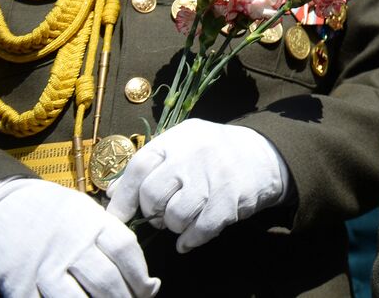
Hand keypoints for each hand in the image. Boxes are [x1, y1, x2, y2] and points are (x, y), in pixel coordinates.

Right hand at [0, 176, 158, 296]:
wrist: (3, 210)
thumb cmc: (56, 215)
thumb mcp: (88, 212)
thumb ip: (113, 238)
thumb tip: (144, 278)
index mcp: (92, 223)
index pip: (126, 251)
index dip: (141, 276)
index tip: (149, 289)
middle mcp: (70, 245)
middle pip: (107, 280)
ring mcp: (45, 268)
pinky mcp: (22, 288)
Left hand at [106, 119, 290, 253]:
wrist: (265, 154)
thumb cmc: (213, 152)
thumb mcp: (182, 145)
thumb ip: (149, 166)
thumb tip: (112, 193)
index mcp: (179, 138)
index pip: (139, 166)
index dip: (123, 196)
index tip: (116, 216)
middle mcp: (195, 154)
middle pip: (153, 195)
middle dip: (153, 211)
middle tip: (162, 212)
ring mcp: (214, 176)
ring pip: (175, 216)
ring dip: (175, 225)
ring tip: (184, 217)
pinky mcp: (230, 200)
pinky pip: (199, 230)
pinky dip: (191, 239)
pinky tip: (191, 236)